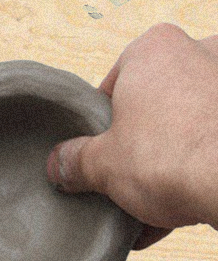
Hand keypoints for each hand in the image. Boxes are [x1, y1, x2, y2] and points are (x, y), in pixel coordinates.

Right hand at [47, 23, 217, 239]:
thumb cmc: (174, 157)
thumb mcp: (104, 164)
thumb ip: (76, 160)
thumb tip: (57, 165)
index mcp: (155, 46)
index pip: (114, 88)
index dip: (103, 128)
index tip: (100, 157)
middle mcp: (199, 55)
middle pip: (156, 107)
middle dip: (143, 146)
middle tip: (128, 182)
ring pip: (190, 131)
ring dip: (172, 166)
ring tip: (153, 209)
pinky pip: (214, 149)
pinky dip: (199, 176)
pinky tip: (181, 214)